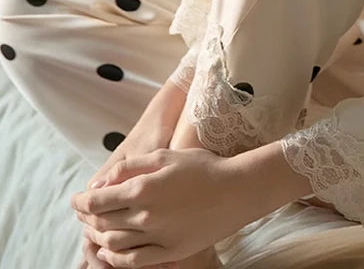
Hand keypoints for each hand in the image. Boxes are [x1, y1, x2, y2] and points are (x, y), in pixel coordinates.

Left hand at [71, 148, 246, 267]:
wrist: (237, 190)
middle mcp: (146, 215)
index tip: (76, 199)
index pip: (98, 201)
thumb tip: (100, 183)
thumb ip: (130, 167)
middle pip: (103, 223)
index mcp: (143, 188)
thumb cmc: (203, 167)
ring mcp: (158, 237)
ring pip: (114, 244)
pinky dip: (116, 259)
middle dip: (87, 218)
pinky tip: (110, 252)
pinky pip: (133, 261)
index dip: (81, 202)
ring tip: (94, 230)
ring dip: (98, 238)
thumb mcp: (165, 155)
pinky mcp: (170, 252)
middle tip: (83, 213)